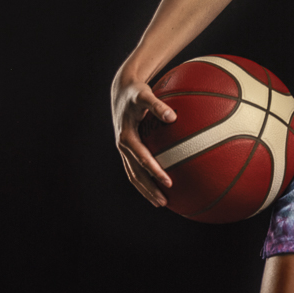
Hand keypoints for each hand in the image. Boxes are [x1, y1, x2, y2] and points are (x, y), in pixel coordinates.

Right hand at [111, 65, 176, 206]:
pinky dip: (145, 177)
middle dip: (149, 189)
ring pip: (133, 174)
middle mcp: (123, 146)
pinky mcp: (128, 147)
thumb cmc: (135, 92)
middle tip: (164, 202)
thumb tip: (173, 116)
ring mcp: (124, 149)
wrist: (121, 90)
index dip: (154, 171)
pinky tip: (159, 183)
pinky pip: (136, 167)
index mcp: (126, 137)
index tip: (168, 182)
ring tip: (161, 202)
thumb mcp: (144, 95)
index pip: (142, 158)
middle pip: (135, 173)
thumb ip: (157, 105)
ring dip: (146, 189)